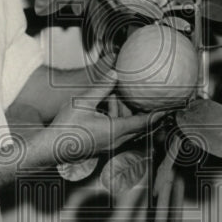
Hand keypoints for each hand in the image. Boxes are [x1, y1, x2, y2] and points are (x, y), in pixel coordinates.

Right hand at [29, 72, 152, 165]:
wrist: (49, 149)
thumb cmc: (65, 127)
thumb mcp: (83, 102)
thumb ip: (102, 87)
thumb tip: (116, 72)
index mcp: (115, 131)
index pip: (144, 123)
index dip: (159, 115)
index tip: (171, 107)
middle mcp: (116, 141)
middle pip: (138, 125)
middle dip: (143, 111)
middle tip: (150, 98)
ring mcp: (109, 146)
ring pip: (126, 128)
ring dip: (124, 112)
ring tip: (114, 96)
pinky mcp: (102, 146)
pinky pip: (117, 131)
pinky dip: (116, 118)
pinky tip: (105, 106)